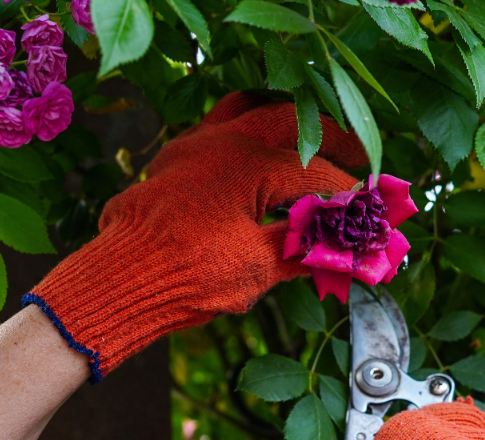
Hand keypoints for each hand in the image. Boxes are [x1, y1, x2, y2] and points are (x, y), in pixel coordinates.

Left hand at [25, 92, 364, 380]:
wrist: (117, 283)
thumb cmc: (185, 276)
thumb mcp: (258, 268)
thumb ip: (305, 249)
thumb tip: (343, 249)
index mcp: (248, 162)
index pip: (314, 172)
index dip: (346, 193)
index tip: (367, 210)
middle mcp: (221, 140)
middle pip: (289, 121)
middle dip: (328, 140)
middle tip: (356, 158)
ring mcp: (192, 145)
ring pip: (248, 111)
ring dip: (283, 125)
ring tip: (309, 145)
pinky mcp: (172, 160)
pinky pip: (217, 130)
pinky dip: (246, 137)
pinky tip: (257, 163)